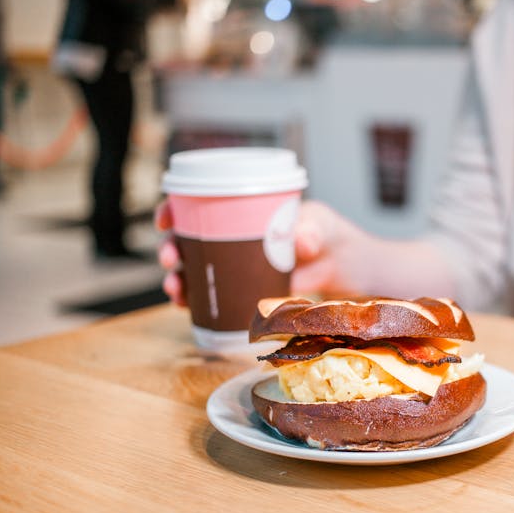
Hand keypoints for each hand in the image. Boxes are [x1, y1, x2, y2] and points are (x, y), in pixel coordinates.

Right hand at [154, 199, 373, 305]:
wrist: (347, 268)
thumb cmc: (332, 235)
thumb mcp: (321, 226)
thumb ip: (311, 230)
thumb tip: (300, 240)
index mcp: (245, 213)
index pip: (201, 205)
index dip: (176, 209)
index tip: (166, 218)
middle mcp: (235, 238)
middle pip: (189, 240)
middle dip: (171, 249)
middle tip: (170, 259)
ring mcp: (239, 267)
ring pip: (197, 271)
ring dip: (178, 278)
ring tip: (175, 289)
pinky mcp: (247, 291)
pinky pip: (214, 295)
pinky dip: (197, 301)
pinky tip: (186, 307)